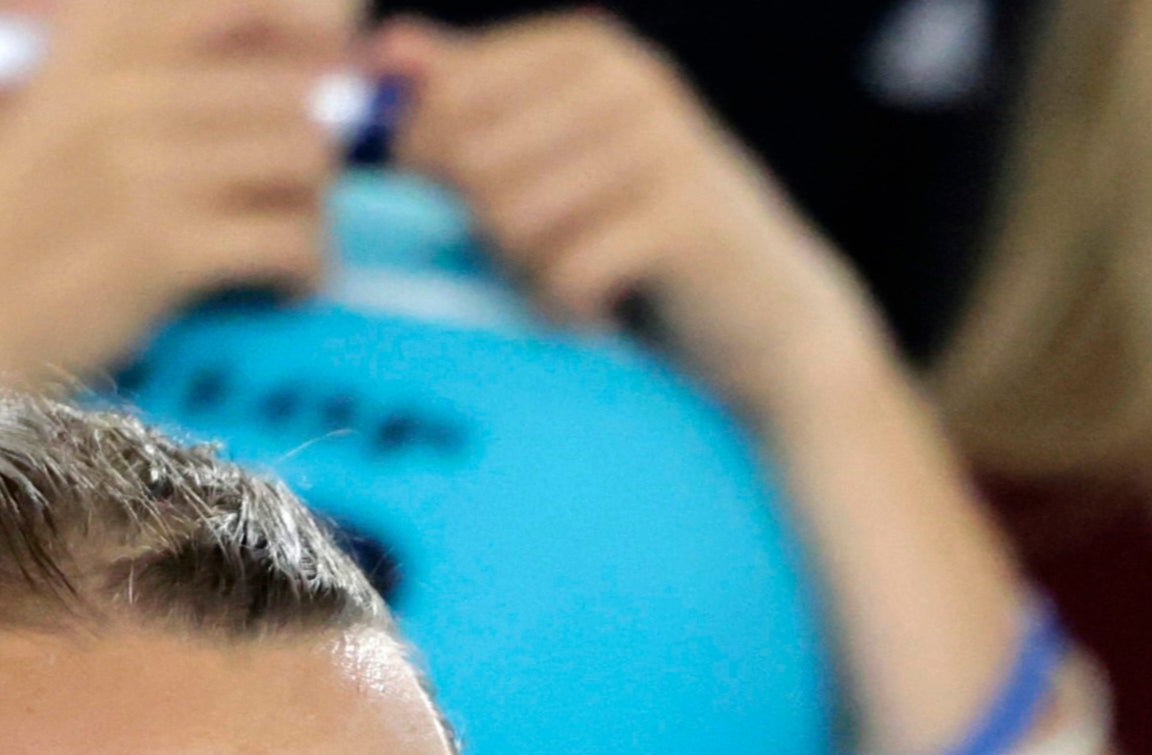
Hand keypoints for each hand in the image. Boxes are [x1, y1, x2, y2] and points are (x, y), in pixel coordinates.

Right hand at [0, 0, 357, 405]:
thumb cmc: (12, 241)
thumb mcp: (62, 121)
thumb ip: (157, 79)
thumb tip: (308, 79)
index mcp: (100, 43)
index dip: (316, 31)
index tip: (326, 79)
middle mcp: (120, 88)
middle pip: (299, 85)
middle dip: (322, 148)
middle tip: (299, 199)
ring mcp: (139, 166)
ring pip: (306, 157)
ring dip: (316, 214)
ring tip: (285, 254)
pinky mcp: (158, 249)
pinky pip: (290, 238)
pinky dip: (302, 272)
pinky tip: (279, 293)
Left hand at [365, 11, 895, 431]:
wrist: (765, 313)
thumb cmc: (638, 235)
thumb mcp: (554, 152)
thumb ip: (471, 94)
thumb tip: (386, 44)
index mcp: (586, 46)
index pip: (440, 99)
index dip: (430, 172)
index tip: (479, 209)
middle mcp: (627, 77)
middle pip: (468, 162)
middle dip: (483, 229)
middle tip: (541, 255)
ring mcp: (659, 142)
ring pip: (510, 220)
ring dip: (528, 274)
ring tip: (576, 277)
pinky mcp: (682, 216)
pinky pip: (562, 273)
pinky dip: (568, 310)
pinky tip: (604, 309)